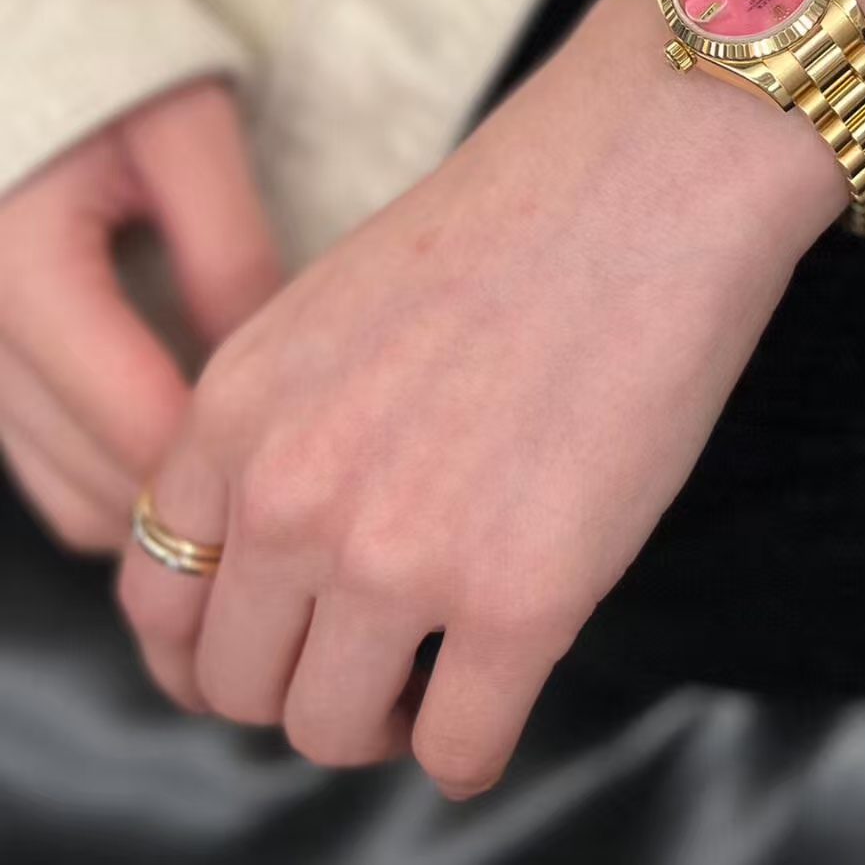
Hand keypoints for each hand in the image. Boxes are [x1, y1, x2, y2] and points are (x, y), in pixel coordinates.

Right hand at [0, 79, 281, 554]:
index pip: (133, 423)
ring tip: (244, 453)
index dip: (226, 464)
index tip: (307, 455)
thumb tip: (274, 371)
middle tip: (289, 468)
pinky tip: (179, 425)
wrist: (16, 35)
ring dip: (146, 493)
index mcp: (22, 267)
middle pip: (90, 486)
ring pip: (58, 493)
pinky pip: (37, 457)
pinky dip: (105, 464)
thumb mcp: (184, 131)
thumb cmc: (104, 57)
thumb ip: (228, 249)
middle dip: (191, 499)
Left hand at [115, 0, 864, 794]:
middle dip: (299, 687)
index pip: (155, 598)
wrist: (651, 169)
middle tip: (373, 659)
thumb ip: (283, 431)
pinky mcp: (523, 598)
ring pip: (333, 733)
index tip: (275, 644)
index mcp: (234, 410)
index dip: (211, 643)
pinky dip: (471, 745)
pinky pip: (460, 752)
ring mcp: (400, 554)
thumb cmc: (518, 221)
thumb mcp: (334, 314)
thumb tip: (289, 556)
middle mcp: (290, 493)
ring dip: (383, 722)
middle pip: (235, 684)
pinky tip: (504, 688)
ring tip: (439, 675)